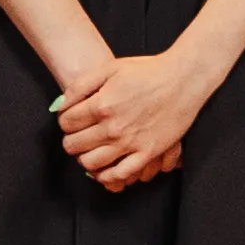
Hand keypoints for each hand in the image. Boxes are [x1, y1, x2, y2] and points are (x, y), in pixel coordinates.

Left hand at [56, 45, 209, 186]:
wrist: (183, 79)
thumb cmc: (149, 71)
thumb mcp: (110, 68)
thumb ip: (81, 85)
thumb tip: (61, 104)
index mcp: (101, 105)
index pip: (66, 123)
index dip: (65, 121)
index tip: (71, 120)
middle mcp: (113, 127)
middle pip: (74, 145)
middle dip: (71, 140)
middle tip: (78, 136)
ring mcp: (130, 143)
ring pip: (91, 163)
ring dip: (84, 158)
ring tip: (89, 150)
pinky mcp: (147, 153)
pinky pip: (120, 174)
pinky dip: (107, 176)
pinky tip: (105, 169)